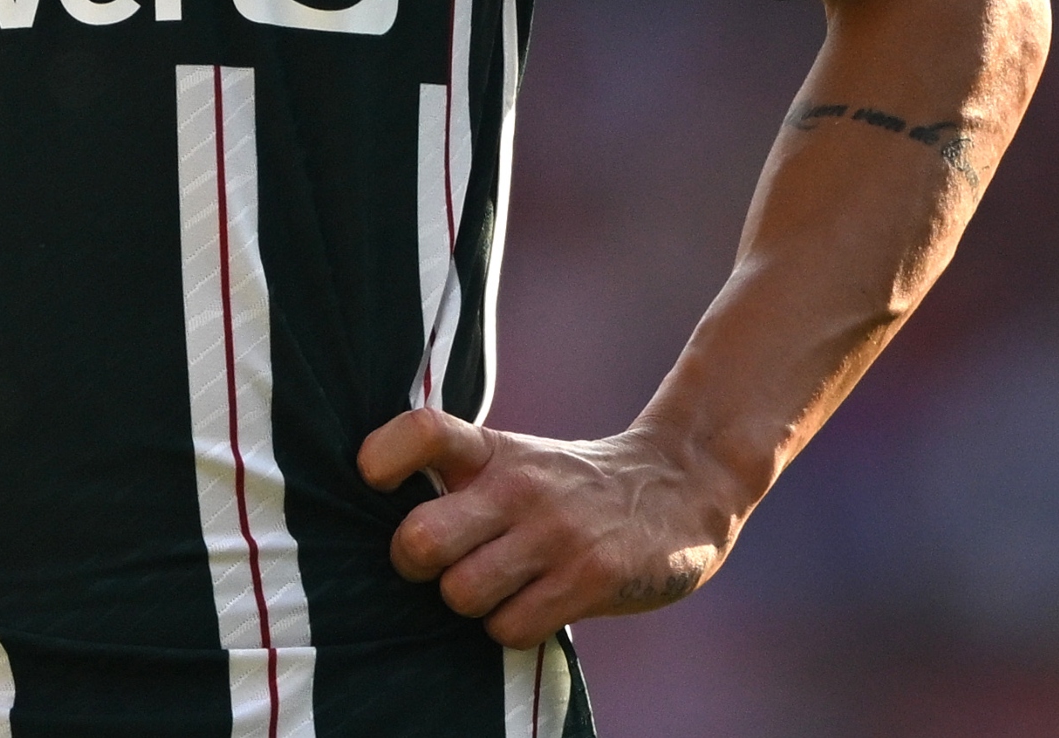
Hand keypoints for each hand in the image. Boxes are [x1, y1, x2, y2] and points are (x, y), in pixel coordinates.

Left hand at [357, 410, 741, 646]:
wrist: (683, 487)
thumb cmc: (573, 488)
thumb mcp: (517, 461)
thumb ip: (459, 481)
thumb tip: (388, 534)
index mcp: (493, 452)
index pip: (421, 431)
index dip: (382, 457)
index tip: (375, 481)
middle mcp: (519, 487)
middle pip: (419, 540)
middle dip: (414, 566)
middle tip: (440, 565)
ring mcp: (555, 533)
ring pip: (461, 595)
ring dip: (470, 604)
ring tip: (500, 587)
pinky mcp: (590, 577)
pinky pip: (510, 627)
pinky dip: (512, 627)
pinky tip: (536, 605)